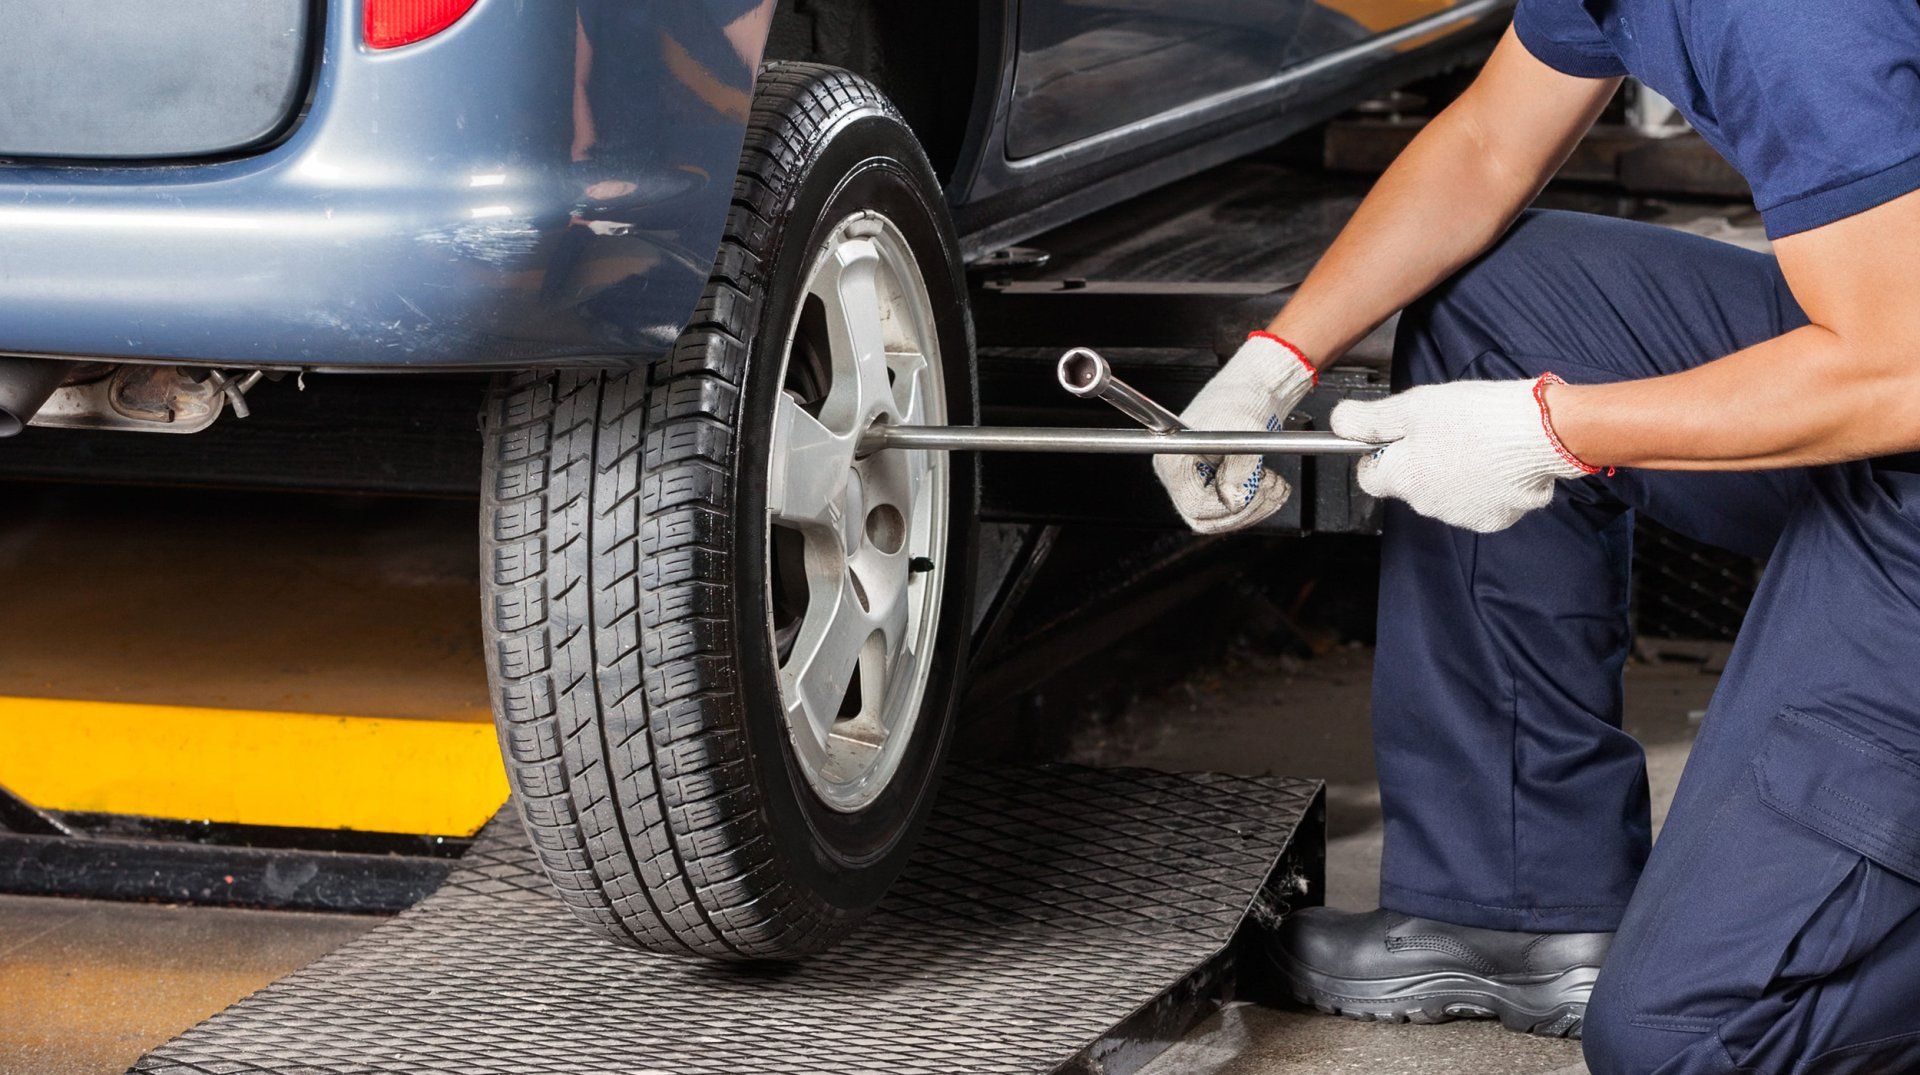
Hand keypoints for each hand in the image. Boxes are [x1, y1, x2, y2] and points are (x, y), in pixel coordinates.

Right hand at [1154, 333, 1317, 532]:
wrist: (1255, 386)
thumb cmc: (1243, 399)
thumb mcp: (1244, 433)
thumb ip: (1239, 470)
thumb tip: (1234, 501)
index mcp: (1174, 458)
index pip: (1195, 504)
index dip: (1228, 506)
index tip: (1253, 492)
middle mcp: (1179, 473)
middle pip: (1205, 516)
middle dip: (1244, 510)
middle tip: (1269, 490)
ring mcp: (1195, 478)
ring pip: (1221, 516)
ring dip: (1254, 507)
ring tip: (1274, 484)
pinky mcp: (1213, 481)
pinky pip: (1230, 507)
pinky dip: (1255, 502)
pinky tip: (1270, 484)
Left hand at [1329, 373, 1599, 532]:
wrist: (1541, 433)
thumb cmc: (1478, 415)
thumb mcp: (1414, 406)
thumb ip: (1370, 419)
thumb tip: (1338, 423)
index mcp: (1402, 478)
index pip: (1369, 477)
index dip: (1379, 453)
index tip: (1397, 435)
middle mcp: (1426, 506)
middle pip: (1409, 484)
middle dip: (1420, 460)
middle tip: (1444, 429)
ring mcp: (1461, 517)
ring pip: (1443, 493)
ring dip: (1451, 472)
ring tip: (1476, 441)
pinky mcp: (1494, 520)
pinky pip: (1477, 502)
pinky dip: (1483, 484)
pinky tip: (1497, 460)